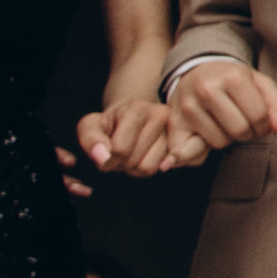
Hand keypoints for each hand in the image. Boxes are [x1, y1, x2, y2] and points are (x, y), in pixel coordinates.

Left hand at [73, 99, 196, 178]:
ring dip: (135, 169)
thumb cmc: (110, 124)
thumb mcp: (91, 126)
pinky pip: (164, 168)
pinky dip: (149, 169)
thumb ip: (91, 140)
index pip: (120, 149)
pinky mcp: (186, 142)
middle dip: (122, 164)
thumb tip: (103, 157)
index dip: (107, 159)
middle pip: (135, 161)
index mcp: (138, 108)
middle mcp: (162, 115)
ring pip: (150, 168)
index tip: (106, 151)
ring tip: (132, 154)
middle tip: (120, 153)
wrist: (131, 118)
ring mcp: (176, 130)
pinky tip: (145, 157)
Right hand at [165, 62, 276, 152]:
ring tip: (223, 125)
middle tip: (242, 124)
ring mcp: (187, 106)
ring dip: (226, 139)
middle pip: (240, 131)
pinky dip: (201, 153)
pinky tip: (205, 137)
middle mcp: (207, 89)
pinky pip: (192, 154)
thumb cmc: (232, 80)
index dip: (264, 126)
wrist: (196, 71)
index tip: (259, 123)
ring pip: (219, 142)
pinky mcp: (173, 123)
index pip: (259, 117)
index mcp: (233, 77)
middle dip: (247, 133)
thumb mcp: (260, 83)